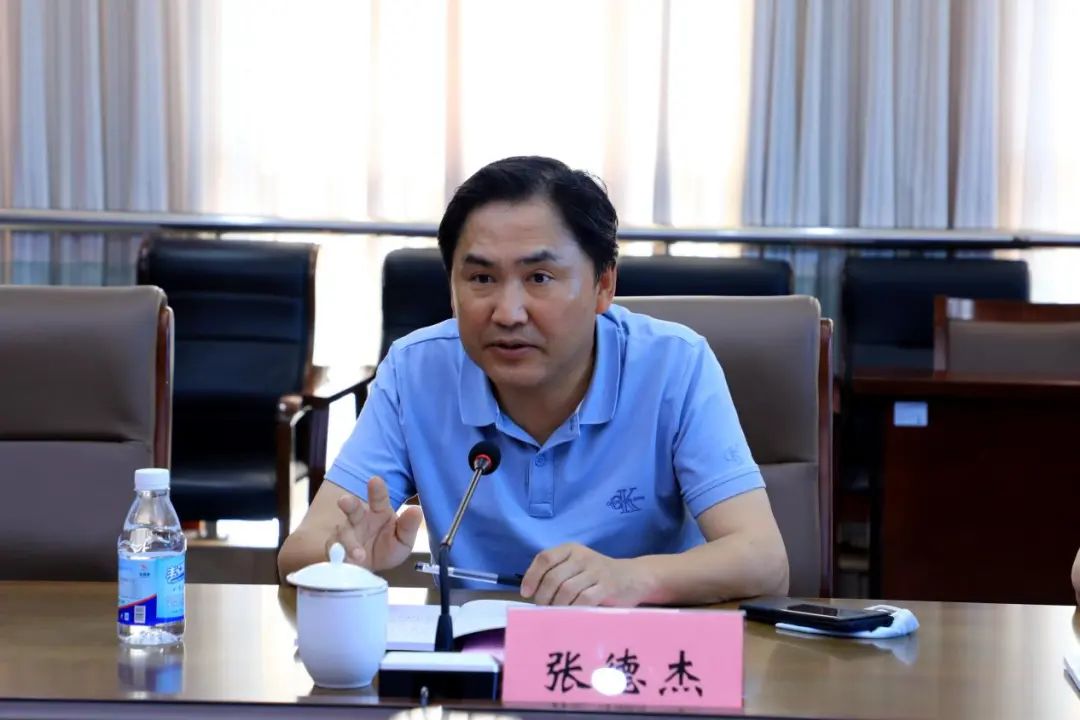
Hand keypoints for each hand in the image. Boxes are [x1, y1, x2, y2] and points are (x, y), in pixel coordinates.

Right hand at [327, 476, 422, 571]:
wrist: (371, 569)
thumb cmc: (387, 548)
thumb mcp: (403, 540)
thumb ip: (408, 526)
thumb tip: (417, 509)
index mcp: (378, 512)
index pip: (378, 498)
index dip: (377, 489)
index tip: (374, 480)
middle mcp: (359, 519)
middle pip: (352, 508)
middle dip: (348, 504)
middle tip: (343, 501)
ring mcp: (346, 534)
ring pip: (343, 533)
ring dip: (350, 543)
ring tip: (359, 555)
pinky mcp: (336, 550)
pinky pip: (335, 551)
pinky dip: (340, 556)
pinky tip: (349, 562)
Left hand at [520, 543, 652, 606]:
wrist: (634, 577)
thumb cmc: (598, 575)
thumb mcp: (578, 566)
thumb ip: (558, 573)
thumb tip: (532, 595)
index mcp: (571, 549)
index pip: (545, 558)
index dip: (532, 576)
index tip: (526, 593)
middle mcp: (582, 556)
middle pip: (553, 577)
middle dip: (543, 597)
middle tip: (542, 610)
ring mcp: (596, 571)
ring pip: (566, 590)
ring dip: (557, 606)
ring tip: (555, 615)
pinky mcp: (607, 586)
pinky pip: (584, 600)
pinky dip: (573, 610)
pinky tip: (571, 617)